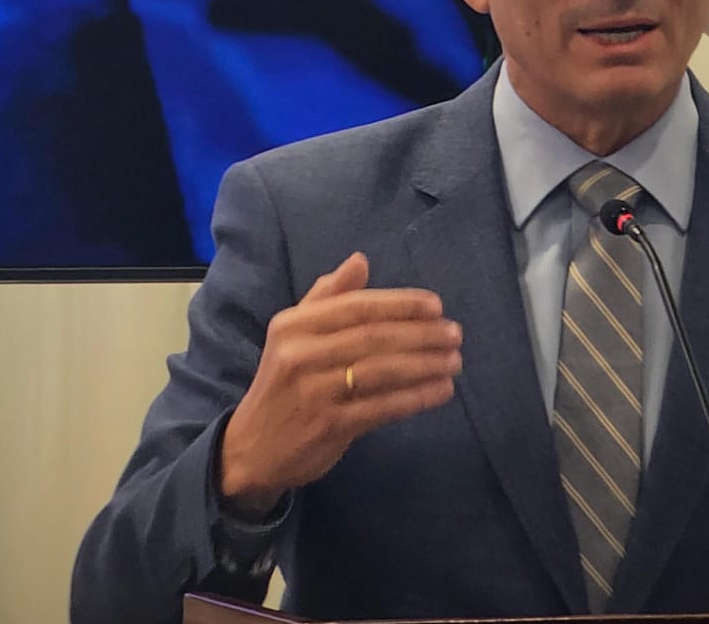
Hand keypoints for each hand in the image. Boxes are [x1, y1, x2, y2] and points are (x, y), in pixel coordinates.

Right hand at [217, 251, 462, 514]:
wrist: (253, 448)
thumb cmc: (283, 381)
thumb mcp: (293, 333)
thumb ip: (327, 296)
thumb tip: (361, 260)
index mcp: (294, 324)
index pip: (357, 307)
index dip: (400, 304)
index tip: (436, 305)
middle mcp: (301, 354)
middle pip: (373, 337)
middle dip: (421, 334)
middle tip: (455, 334)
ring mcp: (315, 392)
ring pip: (382, 372)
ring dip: (425, 365)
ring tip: (455, 361)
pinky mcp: (329, 426)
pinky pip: (382, 407)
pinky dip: (415, 398)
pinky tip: (440, 391)